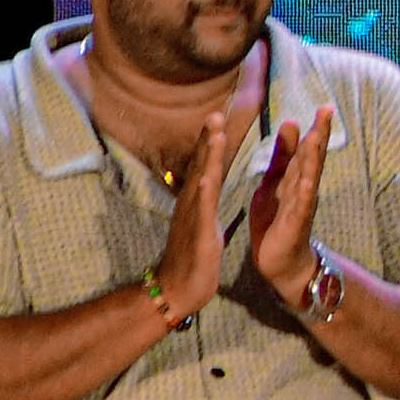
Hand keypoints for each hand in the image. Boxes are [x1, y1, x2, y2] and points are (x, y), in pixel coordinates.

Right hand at [152, 109, 237, 320]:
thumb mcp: (203, 222)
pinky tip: (208, 176)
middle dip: (210, 138)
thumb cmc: (193, 256)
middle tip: (217, 111)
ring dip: (208, 155)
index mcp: (197, 200)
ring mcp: (193, 215)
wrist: (177, 287)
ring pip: (201, 179)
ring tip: (215, 131)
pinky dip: (203, 192)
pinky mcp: (198, 232)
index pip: (207, 165)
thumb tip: (208, 184)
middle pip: (202, 164)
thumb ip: (205, 201)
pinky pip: (201, 210)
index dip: (213, 142)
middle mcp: (191, 202)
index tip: (221, 116)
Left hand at [242, 105, 334, 306]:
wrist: (281, 261)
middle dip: (320, 135)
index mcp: (296, 178)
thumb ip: (283, 156)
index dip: (316, 128)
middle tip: (327, 111)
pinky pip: (300, 206)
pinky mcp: (294, 224)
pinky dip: (304, 192)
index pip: (308, 149)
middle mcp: (304, 189)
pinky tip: (308, 180)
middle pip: (314, 158)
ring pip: (309, 177)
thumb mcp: (276, 182)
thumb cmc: (278, 220)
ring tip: (316, 137)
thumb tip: (291, 123)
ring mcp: (302, 206)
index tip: (324, 106)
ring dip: (313, 158)